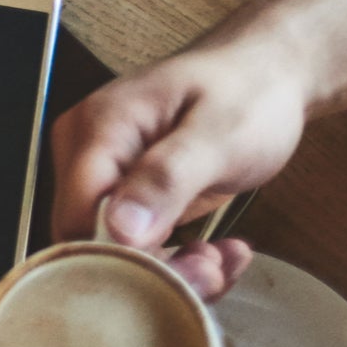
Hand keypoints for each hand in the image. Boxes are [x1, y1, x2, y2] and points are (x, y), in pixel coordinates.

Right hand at [53, 23, 313, 262]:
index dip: (127, 259)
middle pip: (92, 240)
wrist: (267, 75)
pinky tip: (218, 251)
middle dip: (157, 269)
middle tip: (214, 268)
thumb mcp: (217, 136)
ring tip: (223, 260)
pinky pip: (137, 244)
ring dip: (174, 269)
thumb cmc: (245, 94)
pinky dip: (178, 258)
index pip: (78, 218)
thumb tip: (120, 229)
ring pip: (114, 250)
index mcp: (97, 130)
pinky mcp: (130, 193)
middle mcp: (87, 154)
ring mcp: (107, 174)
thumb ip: (166, 178)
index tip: (189, 270)